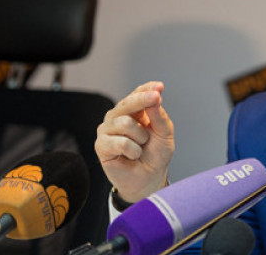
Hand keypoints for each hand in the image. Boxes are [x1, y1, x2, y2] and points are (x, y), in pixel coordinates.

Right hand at [95, 81, 174, 201]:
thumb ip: (159, 116)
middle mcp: (117, 116)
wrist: (149, 178)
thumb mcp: (164, 133)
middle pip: (127, 103)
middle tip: (155, 97)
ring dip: (140, 137)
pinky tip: (133, 155)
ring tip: (141, 146)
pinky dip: (132, 150)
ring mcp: (107, 130)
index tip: (159, 87)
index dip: (147, 88)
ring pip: (124, 122)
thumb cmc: (155, 154)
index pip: (137, 93)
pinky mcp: (101, 146)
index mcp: (133, 111)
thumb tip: (155, 97)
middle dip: (143, 100)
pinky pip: (119, 142)